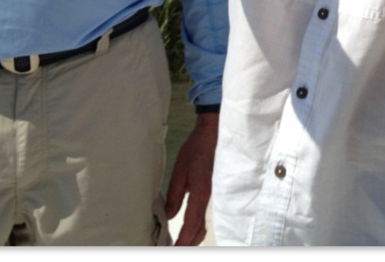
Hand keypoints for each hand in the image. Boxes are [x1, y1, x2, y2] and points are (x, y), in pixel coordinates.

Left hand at [163, 111, 216, 245]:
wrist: (215, 134)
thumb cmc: (197, 148)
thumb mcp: (180, 169)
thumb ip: (175, 195)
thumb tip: (169, 216)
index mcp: (201, 191)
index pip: (191, 223)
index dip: (183, 240)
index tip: (174, 250)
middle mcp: (210, 197)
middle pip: (200, 229)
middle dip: (188, 243)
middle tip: (174, 249)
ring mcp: (214, 195)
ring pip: (204, 224)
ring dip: (192, 237)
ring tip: (179, 243)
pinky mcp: (214, 192)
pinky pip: (206, 215)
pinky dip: (197, 227)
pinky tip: (190, 229)